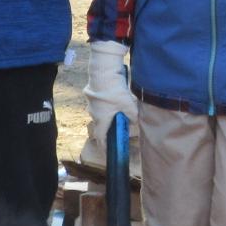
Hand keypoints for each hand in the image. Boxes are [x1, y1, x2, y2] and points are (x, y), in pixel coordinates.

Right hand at [81, 41, 139, 166]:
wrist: (102, 72)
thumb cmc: (114, 91)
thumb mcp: (128, 105)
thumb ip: (132, 116)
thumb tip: (134, 121)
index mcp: (102, 119)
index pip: (101, 138)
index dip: (104, 147)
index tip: (107, 153)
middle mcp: (94, 113)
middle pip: (101, 124)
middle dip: (109, 127)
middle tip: (118, 127)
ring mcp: (91, 103)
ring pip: (100, 113)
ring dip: (108, 114)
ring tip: (118, 110)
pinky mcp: (91, 94)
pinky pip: (99, 103)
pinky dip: (106, 104)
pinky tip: (113, 98)